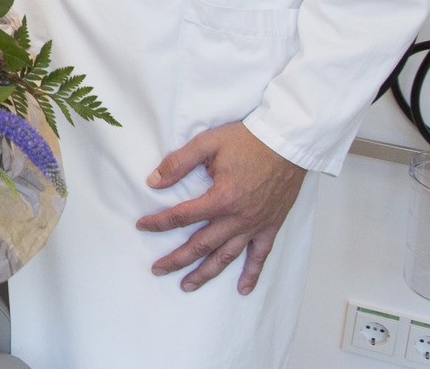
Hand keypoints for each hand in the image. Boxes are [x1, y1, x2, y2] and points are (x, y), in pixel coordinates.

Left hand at [136, 121, 306, 294]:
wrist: (288, 141)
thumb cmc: (248, 140)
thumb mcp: (207, 142)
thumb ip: (178, 163)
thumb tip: (153, 181)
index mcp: (221, 198)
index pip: (182, 216)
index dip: (159, 223)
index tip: (142, 226)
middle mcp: (237, 218)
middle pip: (201, 245)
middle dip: (177, 260)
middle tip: (158, 269)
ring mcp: (255, 225)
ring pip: (226, 256)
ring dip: (206, 273)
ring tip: (187, 285)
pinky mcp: (271, 226)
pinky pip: (260, 256)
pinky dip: (251, 274)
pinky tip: (242, 289)